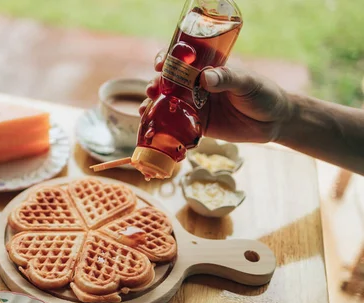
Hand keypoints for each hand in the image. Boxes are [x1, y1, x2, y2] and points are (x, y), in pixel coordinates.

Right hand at [140, 49, 293, 142]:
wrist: (274, 121)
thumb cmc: (263, 94)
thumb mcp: (247, 83)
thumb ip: (227, 79)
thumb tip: (205, 78)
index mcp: (208, 69)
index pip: (183, 60)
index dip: (168, 59)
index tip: (160, 63)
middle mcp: (198, 86)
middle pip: (170, 82)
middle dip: (156, 84)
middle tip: (152, 89)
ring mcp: (196, 105)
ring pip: (169, 103)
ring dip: (154, 104)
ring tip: (145, 108)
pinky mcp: (198, 125)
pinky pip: (176, 125)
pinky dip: (162, 125)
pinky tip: (151, 126)